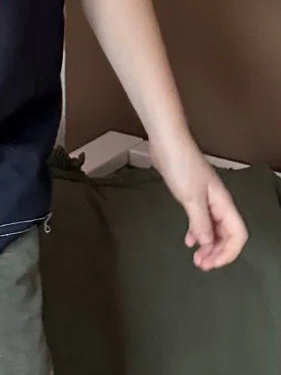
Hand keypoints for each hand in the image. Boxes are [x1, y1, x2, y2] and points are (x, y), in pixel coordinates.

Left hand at [149, 135, 248, 270]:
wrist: (166, 141)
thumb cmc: (181, 166)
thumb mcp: (191, 197)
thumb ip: (200, 222)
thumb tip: (207, 243)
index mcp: (223, 203)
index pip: (237, 235)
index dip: (228, 253)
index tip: (211, 263)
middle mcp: (218, 203)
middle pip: (226, 234)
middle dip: (217, 252)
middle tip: (201, 264)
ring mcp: (205, 198)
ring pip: (213, 228)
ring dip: (207, 244)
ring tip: (196, 257)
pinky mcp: (191, 194)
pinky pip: (200, 220)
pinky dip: (196, 232)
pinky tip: (188, 240)